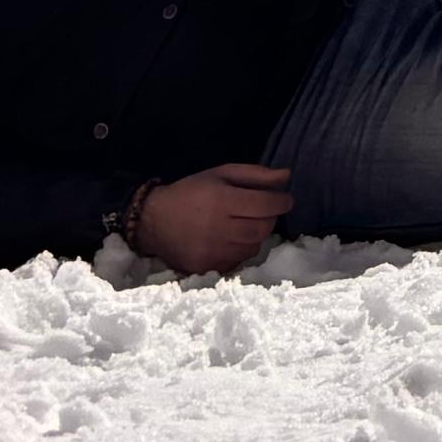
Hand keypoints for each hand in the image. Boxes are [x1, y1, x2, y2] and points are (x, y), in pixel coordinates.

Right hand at [129, 161, 293, 276]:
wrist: (154, 221)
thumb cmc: (192, 192)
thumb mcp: (221, 173)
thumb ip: (255, 175)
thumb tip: (287, 176)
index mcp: (222, 200)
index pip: (265, 204)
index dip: (282, 201)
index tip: (286, 198)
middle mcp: (218, 228)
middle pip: (262, 228)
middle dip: (271, 218)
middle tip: (265, 211)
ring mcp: (212, 252)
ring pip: (253, 247)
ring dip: (257, 235)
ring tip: (246, 223)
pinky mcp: (206, 268)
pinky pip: (237, 262)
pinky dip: (242, 250)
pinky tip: (233, 239)